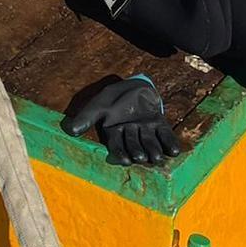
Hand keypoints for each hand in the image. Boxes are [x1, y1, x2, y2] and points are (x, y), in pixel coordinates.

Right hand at [62, 74, 179, 164]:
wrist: (134, 85)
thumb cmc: (114, 98)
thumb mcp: (99, 105)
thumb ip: (86, 117)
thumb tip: (71, 130)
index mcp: (116, 133)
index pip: (117, 146)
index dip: (121, 154)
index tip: (126, 160)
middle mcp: (132, 135)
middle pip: (135, 146)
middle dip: (138, 152)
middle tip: (141, 157)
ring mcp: (147, 131)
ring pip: (150, 143)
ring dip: (153, 150)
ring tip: (155, 157)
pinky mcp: (160, 125)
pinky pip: (166, 136)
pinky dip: (170, 144)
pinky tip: (174, 150)